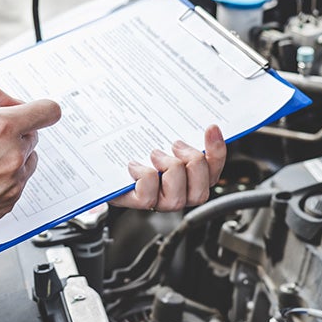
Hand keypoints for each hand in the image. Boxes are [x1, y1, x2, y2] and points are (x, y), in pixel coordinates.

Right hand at [0, 84, 60, 244]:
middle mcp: (13, 156)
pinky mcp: (8, 204)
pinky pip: (16, 183)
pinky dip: (2, 179)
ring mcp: (13, 183)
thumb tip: (7, 100)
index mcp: (2, 129)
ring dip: (10, 156)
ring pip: (26, 161)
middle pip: (33, 135)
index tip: (35, 112)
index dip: (41, 109)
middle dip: (14, 132)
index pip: (47, 111)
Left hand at [109, 125, 225, 210]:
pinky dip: (143, 176)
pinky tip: (135, 165)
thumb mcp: (160, 134)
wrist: (104, 160)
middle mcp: (178, 194)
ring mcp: (158, 201)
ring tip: (155, 154)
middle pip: (201, 191)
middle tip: (176, 145)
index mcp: (190, 178)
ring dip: (169, 170)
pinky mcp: (137, 202)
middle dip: (192, 164)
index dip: (217, 151)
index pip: (214, 171)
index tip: (211, 128)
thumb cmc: (136, 146)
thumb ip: (178, 129)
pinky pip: (148, 196)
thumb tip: (200, 119)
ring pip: (177, 198)